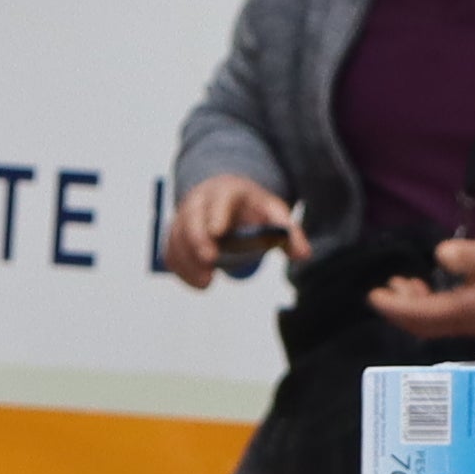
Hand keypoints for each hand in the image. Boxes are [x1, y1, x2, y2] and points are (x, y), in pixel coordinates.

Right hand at [166, 171, 299, 286]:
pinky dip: (182, 269)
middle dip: (197, 240)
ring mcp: (184, 217)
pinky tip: (199, 282)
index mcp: (227, 191)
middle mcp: (200, 201)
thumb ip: (288, 233)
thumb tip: (304, 255)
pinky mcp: (175, 236)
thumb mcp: (273, 214)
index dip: (216, 214)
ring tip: (207, 282)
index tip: (217, 233)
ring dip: (189, 261)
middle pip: (192, 217)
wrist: (227, 200)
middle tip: (210, 264)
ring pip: (177, 237)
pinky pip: (171, 252)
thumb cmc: (253, 209)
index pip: (218, 199)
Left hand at [369, 234, 474, 338]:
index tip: (376, 296)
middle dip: (398, 311)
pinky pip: (438, 318)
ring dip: (408, 308)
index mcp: (471, 310)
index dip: (398, 308)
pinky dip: (421, 306)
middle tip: (379, 292)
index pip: (426, 315)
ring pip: (429, 324)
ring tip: (398, 283)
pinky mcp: (469, 316)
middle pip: (422, 325)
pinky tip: (417, 288)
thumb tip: (442, 255)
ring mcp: (468, 322)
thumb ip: (469, 255)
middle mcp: (467, 323)